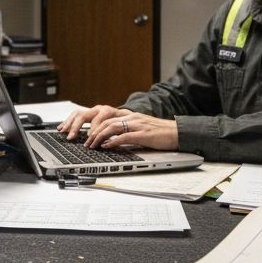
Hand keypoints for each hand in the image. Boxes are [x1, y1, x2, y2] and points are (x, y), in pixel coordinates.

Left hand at [61, 106, 179, 151]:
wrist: (177, 133)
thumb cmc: (160, 133)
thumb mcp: (139, 130)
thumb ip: (125, 132)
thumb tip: (109, 140)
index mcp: (129, 116)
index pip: (105, 116)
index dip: (92, 123)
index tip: (84, 133)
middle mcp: (131, 117)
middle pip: (105, 120)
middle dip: (91, 131)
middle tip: (84, 142)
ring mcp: (137, 124)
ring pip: (112, 126)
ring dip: (98, 136)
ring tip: (91, 145)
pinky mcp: (143, 134)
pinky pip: (124, 136)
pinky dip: (113, 141)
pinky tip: (106, 146)